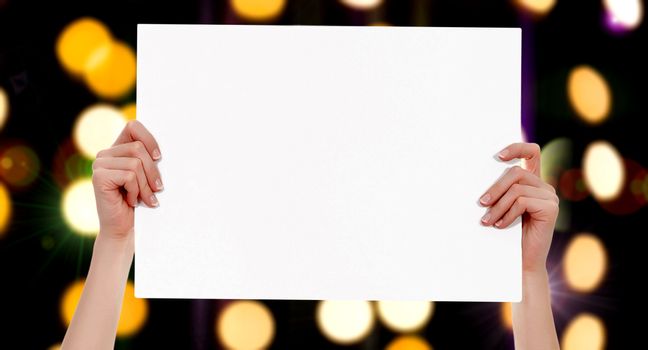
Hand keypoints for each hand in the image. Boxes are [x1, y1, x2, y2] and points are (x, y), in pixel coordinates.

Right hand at [92, 120, 162, 240]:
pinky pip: (129, 176)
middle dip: (152, 171)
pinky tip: (131, 201)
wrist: (123, 228)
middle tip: (157, 189)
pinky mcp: (98, 177)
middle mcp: (104, 154)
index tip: (160, 157)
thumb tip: (165, 149)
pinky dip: (136, 191)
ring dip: (146, 185)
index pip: (133, 126)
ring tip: (145, 198)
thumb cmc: (139, 202)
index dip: (149, 139)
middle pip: (138, 148)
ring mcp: (99, 165)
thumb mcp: (147, 176)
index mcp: (116, 149)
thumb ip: (149, 159)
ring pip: (135, 164)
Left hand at [479, 143, 558, 272]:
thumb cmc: (507, 234)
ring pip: (516, 189)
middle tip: (480, 203)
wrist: (523, 262)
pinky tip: (499, 226)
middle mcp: (544, 186)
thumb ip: (500, 191)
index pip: (532, 152)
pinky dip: (506, 214)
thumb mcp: (502, 207)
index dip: (516, 148)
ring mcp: (550, 197)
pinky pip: (522, 202)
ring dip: (497, 205)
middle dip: (495, 188)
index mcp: (533, 182)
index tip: (497, 156)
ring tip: (486, 220)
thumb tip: (476, 175)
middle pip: (516, 173)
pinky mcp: (551, 208)